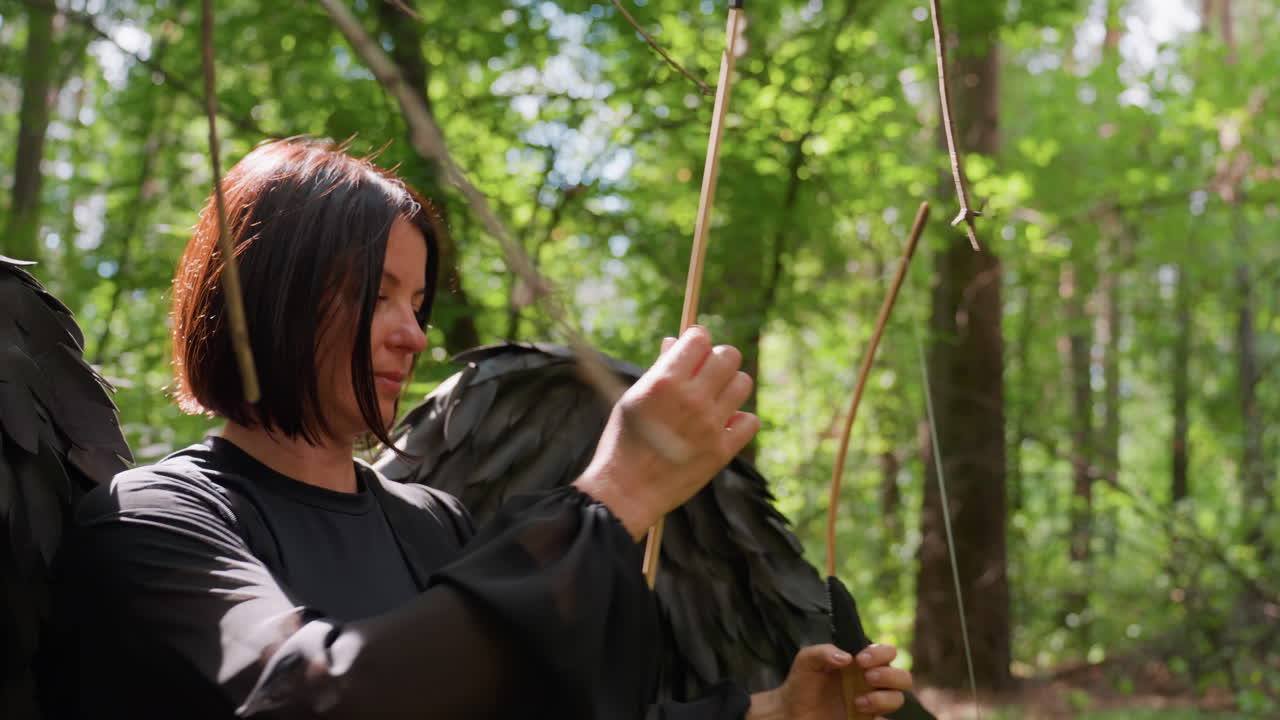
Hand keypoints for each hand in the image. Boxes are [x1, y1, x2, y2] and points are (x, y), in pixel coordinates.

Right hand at [573, 326, 758, 538]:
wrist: (627, 492)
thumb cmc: (624, 441)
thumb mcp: (632, 398)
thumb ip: (659, 368)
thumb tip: (676, 342)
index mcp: (664, 382)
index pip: (699, 339)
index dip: (698, 339)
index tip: (694, 347)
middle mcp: (691, 399)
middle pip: (728, 356)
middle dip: (717, 358)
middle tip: (706, 372)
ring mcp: (710, 425)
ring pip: (743, 383)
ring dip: (730, 385)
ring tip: (714, 398)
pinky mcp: (722, 450)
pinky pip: (750, 420)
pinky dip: (739, 420)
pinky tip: (722, 424)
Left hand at [747, 644, 911, 719]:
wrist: (792, 713)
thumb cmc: (801, 684)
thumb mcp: (806, 662)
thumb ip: (823, 652)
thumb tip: (846, 658)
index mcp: (861, 663)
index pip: (887, 652)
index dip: (880, 653)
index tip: (861, 660)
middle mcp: (871, 682)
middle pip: (903, 677)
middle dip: (889, 675)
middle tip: (868, 678)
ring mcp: (872, 704)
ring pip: (898, 700)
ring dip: (883, 699)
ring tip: (857, 702)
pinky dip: (879, 719)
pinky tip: (859, 715)